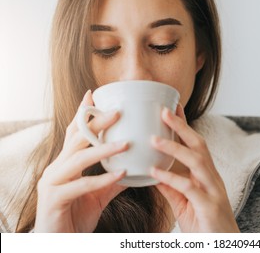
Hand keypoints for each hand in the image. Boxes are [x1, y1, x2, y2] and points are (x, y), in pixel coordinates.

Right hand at [35, 90, 127, 231]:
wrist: (57, 243)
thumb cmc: (74, 215)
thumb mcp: (97, 195)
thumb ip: (112, 181)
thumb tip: (133, 169)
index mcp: (65, 164)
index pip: (74, 134)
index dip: (82, 114)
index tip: (93, 94)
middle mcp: (56, 169)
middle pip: (76, 139)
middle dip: (96, 123)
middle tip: (118, 111)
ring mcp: (53, 183)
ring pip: (78, 159)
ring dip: (103, 149)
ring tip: (126, 143)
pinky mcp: (55, 199)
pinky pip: (82, 185)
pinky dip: (102, 179)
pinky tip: (121, 173)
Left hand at [150, 105, 239, 232]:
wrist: (222, 246)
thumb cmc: (204, 224)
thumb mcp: (183, 203)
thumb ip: (170, 188)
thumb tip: (153, 172)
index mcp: (206, 175)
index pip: (195, 144)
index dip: (184, 125)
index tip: (171, 107)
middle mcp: (211, 178)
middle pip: (199, 145)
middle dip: (182, 126)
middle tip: (163, 111)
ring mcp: (212, 190)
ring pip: (196, 161)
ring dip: (175, 148)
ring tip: (154, 139)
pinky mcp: (209, 205)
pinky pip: (189, 187)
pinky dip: (171, 178)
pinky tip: (154, 172)